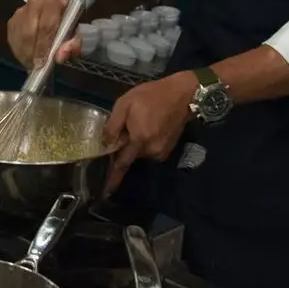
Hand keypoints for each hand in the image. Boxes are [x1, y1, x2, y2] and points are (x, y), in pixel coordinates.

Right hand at [7, 0, 76, 68]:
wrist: (53, 2)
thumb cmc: (66, 19)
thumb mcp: (76, 30)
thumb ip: (72, 44)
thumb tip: (59, 58)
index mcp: (55, 1)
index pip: (46, 26)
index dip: (43, 46)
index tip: (42, 63)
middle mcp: (35, 3)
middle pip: (28, 31)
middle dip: (31, 52)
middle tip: (35, 67)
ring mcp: (21, 10)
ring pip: (18, 35)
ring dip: (23, 53)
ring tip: (30, 65)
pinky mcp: (13, 18)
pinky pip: (12, 37)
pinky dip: (18, 50)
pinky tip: (25, 57)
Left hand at [103, 70, 198, 194]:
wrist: (183, 95)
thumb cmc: (151, 96)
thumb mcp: (126, 104)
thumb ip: (113, 125)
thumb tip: (105, 144)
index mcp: (139, 140)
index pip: (121, 164)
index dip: (112, 178)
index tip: (105, 193)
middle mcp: (150, 151)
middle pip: (130, 156)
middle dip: (124, 147)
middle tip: (126, 127)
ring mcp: (161, 152)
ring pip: (140, 152)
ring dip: (136, 143)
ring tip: (140, 122)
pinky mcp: (168, 149)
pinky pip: (150, 149)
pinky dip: (145, 142)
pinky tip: (149, 126)